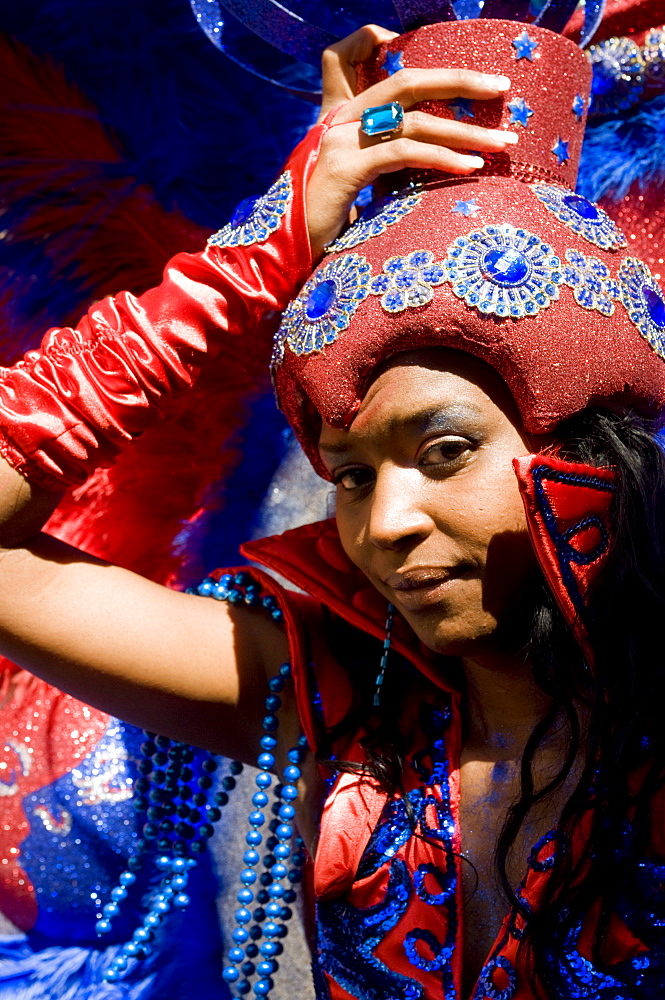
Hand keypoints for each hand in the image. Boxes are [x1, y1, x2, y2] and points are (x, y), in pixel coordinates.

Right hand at [306, 24, 515, 256]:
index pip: (391, 76)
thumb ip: (389, 165)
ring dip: (465, 131)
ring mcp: (341, 141)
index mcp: (345, 117)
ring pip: (415, 121)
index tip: (477, 85)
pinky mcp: (345, 168)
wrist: (283, 255)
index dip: (437, 74)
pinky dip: (442, 158)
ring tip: (501, 144)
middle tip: (502, 89)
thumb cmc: (328, 229)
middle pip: (409, 83)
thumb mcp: (362, 187)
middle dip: (461, 82)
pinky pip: (403, 153)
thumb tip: (439, 162)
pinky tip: (469, 167)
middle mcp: (341, 120)